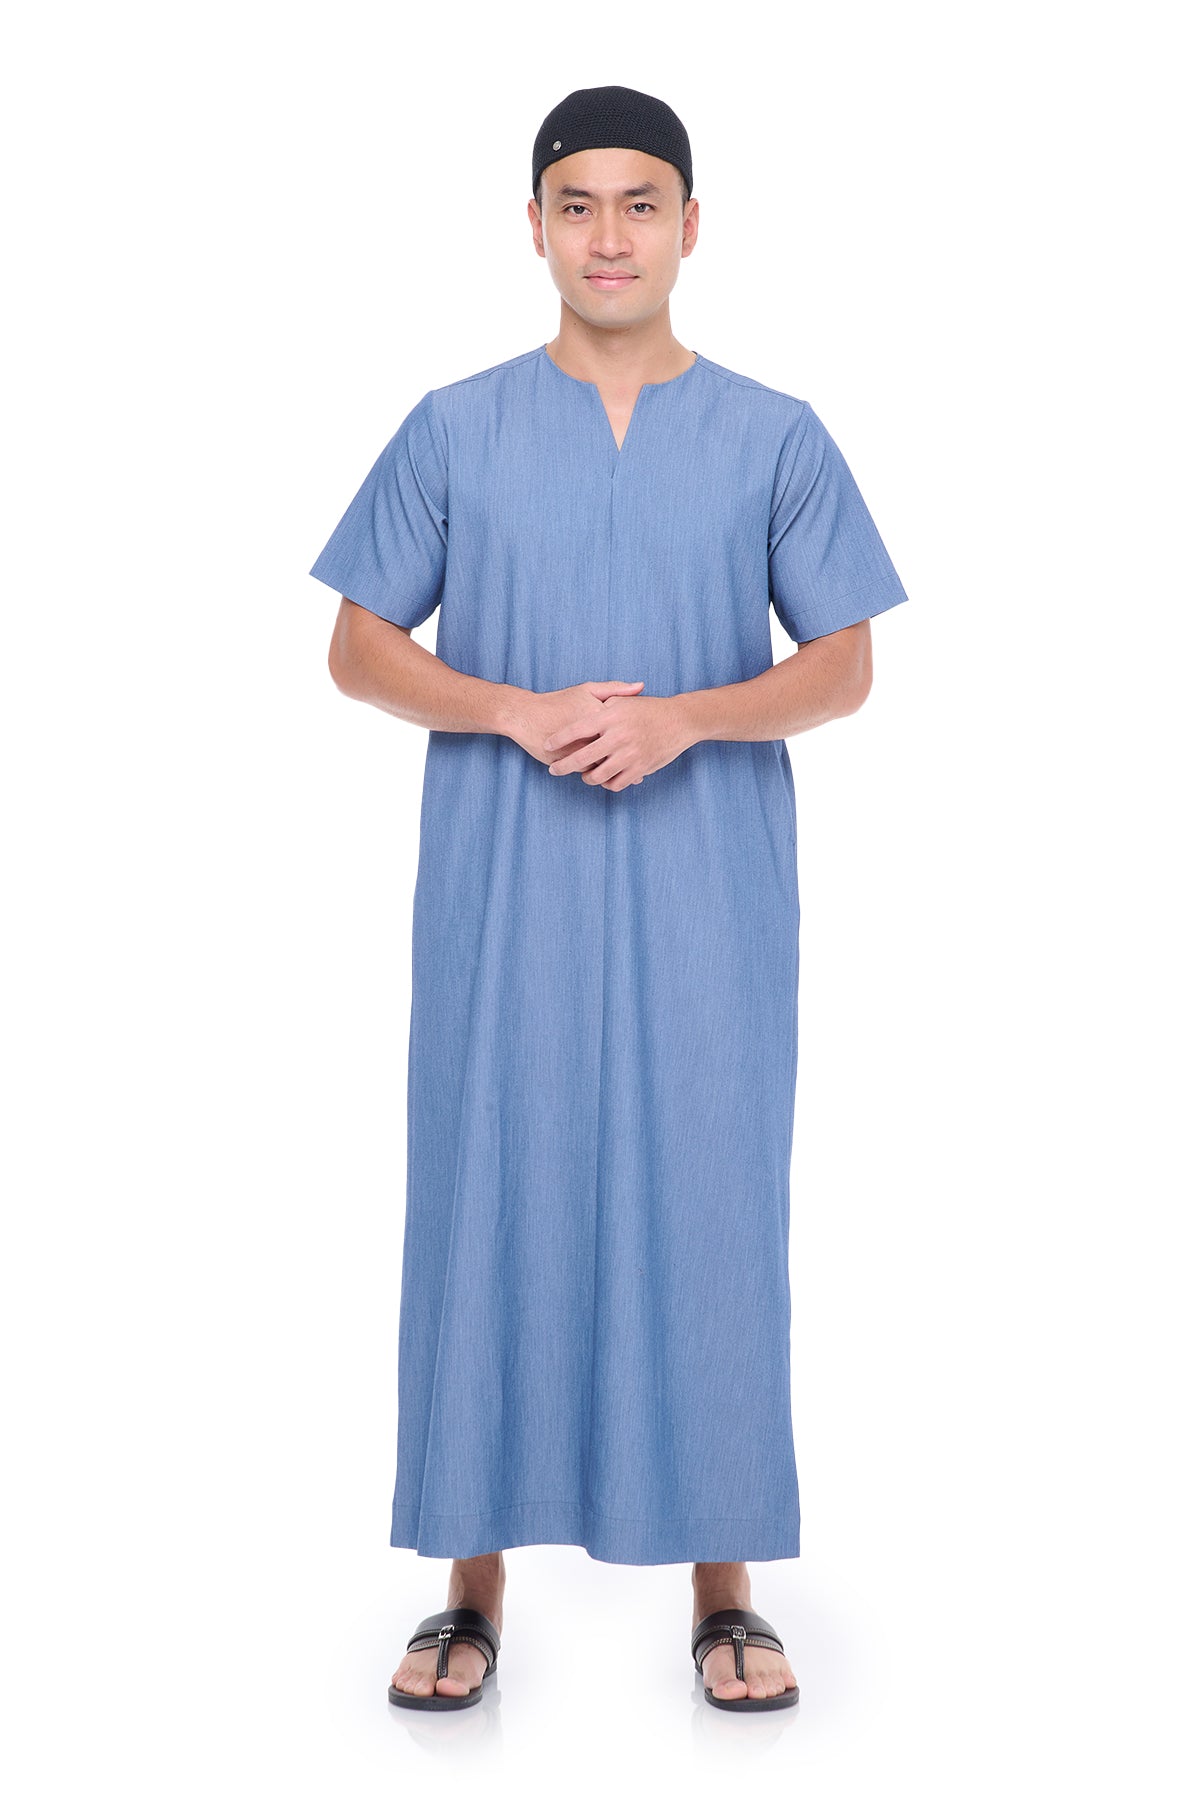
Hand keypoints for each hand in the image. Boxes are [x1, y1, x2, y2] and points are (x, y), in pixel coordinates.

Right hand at [507, 680, 645, 773]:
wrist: (526, 716)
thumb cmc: (559, 701)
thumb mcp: (587, 689)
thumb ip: (616, 689)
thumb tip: (641, 686)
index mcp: (599, 714)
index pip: (627, 726)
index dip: (639, 732)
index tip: (648, 736)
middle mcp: (591, 732)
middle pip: (620, 748)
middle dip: (632, 755)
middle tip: (644, 757)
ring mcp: (579, 748)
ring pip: (606, 763)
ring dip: (618, 768)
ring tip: (629, 770)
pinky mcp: (568, 761)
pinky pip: (589, 771)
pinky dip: (599, 772)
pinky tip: (608, 773)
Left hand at [545, 690, 694, 791]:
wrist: (680, 720)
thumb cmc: (649, 709)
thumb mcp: (624, 701)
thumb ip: (602, 706)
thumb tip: (581, 714)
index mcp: (611, 716)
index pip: (576, 729)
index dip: (559, 739)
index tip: (546, 746)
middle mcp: (618, 736)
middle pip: (582, 757)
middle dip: (563, 766)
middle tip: (554, 770)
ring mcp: (629, 754)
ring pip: (598, 775)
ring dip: (587, 778)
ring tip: (583, 776)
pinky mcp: (640, 768)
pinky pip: (616, 784)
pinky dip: (607, 784)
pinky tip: (604, 780)